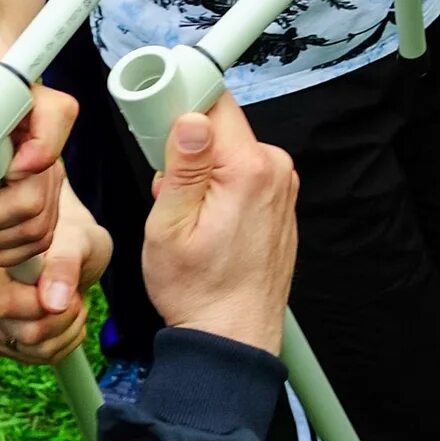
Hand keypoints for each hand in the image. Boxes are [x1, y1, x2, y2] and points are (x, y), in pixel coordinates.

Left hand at [0, 53, 78, 263]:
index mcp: (12, 111)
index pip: (59, 114)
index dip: (43, 148)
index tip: (10, 170)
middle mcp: (31, 146)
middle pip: (44, 184)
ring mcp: (35, 183)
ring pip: (41, 219)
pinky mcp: (31, 215)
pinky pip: (38, 240)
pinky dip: (5, 250)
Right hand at [0, 184, 109, 363]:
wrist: (70, 248)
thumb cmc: (71, 236)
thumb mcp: (76, 240)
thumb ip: (64, 265)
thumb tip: (53, 304)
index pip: (2, 303)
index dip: (42, 302)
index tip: (65, 285)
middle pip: (22, 333)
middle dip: (62, 316)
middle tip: (74, 293)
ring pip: (34, 350)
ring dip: (67, 329)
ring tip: (72, 302)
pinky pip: (38, 357)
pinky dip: (65, 340)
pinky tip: (66, 317)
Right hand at [142, 96, 298, 354]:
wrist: (232, 337)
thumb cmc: (199, 292)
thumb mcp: (168, 229)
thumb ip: (181, 168)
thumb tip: (191, 118)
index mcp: (249, 171)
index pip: (215, 103)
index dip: (180, 105)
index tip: (158, 125)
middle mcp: (275, 172)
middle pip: (222, 127)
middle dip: (188, 147)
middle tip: (166, 184)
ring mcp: (282, 188)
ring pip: (230, 152)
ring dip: (203, 171)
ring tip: (186, 213)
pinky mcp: (279, 203)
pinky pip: (244, 175)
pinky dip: (221, 187)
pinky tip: (207, 221)